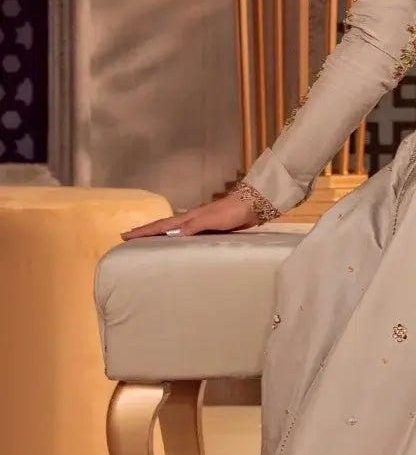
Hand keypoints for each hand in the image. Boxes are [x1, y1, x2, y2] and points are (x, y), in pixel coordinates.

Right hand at [121, 188, 260, 240]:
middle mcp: (190, 221)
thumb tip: (170, 236)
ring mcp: (199, 225)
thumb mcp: (209, 220)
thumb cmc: (230, 213)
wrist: (251, 207)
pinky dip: (176, 241)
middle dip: (146, 233)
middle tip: (129, 239)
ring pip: (173, 232)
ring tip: (147, 244)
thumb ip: (192, 227)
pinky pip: (186, 237)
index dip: (143, 231)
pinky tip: (177, 247)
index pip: (161, 225)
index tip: (125, 236)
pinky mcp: (209, 230)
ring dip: (159, 237)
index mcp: (187, 218)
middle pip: (163, 227)